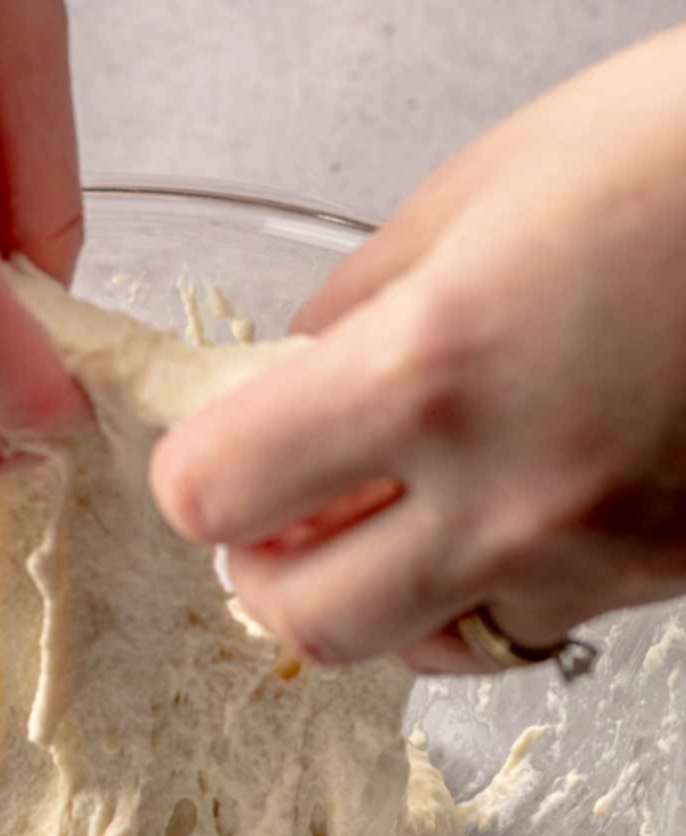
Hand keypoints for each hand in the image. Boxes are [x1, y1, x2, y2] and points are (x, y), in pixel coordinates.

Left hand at [151, 26, 685, 671]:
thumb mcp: (485, 185)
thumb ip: (359, 301)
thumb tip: (290, 375)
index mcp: (433, 368)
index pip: (220, 493)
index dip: (195, 475)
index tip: (214, 447)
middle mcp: (505, 493)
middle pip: (304, 622)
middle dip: (267, 571)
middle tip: (277, 512)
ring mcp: (590, 558)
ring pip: (415, 650)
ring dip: (373, 596)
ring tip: (394, 514)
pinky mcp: (657, 584)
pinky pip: (523, 631)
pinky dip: (479, 595)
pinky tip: (497, 521)